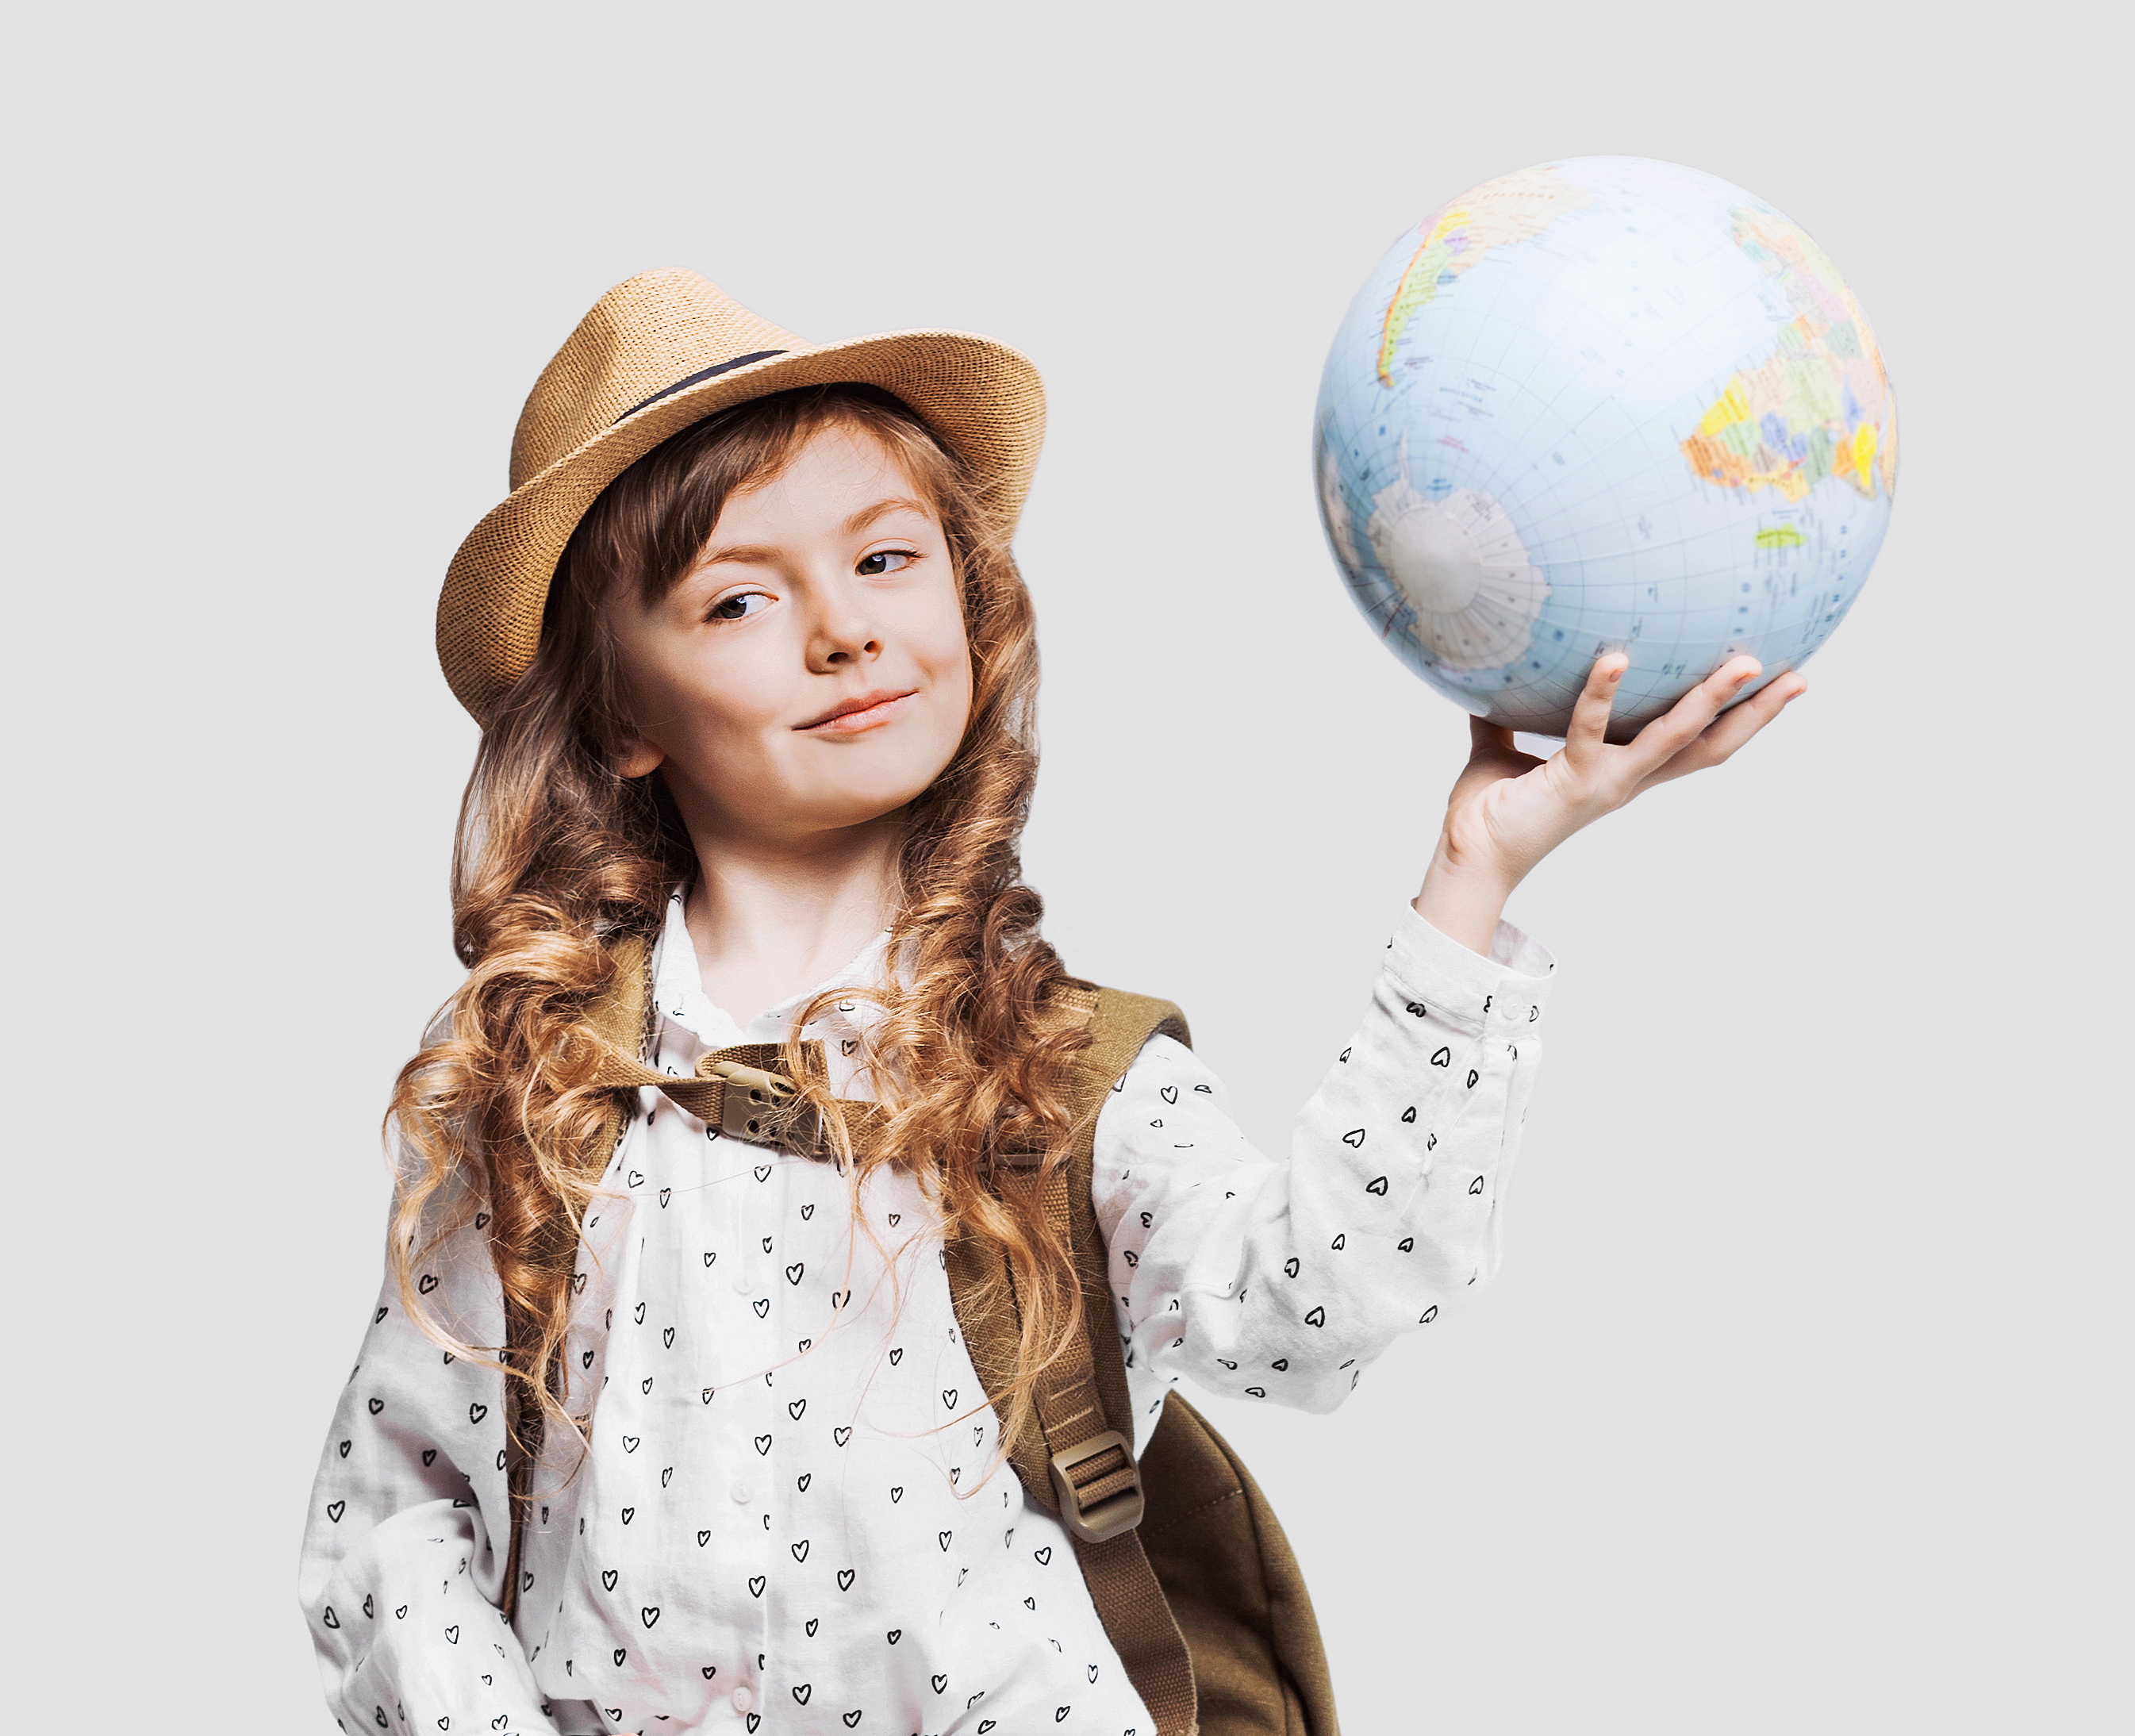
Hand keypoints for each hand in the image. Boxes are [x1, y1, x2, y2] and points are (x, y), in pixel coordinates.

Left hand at [1413, 653, 1806, 953]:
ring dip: (1710, 701)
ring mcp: (1607, 782)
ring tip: (1745, 663)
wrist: (1468, 856)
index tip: (1777, 683)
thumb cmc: (1489, 810)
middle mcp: (1627, 779)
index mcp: (1622, 771)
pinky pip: (1591, 729)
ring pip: (1674, 739)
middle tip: (1797, 675)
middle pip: (1709, 745)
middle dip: (1757, 713)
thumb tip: (1500, 671)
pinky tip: (1617, 656)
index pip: (1693, 742)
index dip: (1737, 717)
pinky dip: (1602, 691)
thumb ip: (1508, 716)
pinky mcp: (1574, 781)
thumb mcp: (1503, 750)